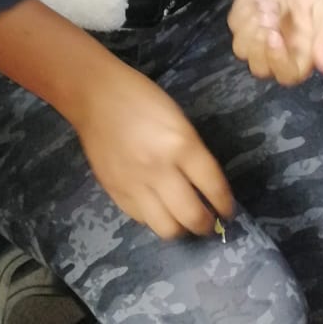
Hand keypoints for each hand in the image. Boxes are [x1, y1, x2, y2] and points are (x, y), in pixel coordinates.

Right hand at [71, 59, 234, 239]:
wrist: (94, 95)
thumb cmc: (141, 98)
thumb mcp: (178, 119)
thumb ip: (192, 152)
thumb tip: (205, 186)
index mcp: (180, 144)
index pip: (213, 187)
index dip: (225, 204)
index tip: (227, 210)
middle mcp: (159, 169)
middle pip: (192, 216)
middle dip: (207, 224)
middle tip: (209, 221)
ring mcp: (135, 184)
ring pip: (167, 228)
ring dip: (180, 228)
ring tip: (182, 220)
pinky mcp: (115, 191)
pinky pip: (142, 219)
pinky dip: (154, 218)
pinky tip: (157, 208)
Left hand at [229, 0, 322, 84]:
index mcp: (303, 48)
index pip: (289, 74)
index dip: (280, 64)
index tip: (276, 38)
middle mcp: (279, 45)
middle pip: (262, 69)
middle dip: (261, 50)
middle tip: (269, 22)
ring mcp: (258, 31)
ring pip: (243, 52)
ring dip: (251, 32)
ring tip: (267, 8)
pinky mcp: (242, 17)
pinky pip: (235, 29)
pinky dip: (243, 17)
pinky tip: (258, 2)